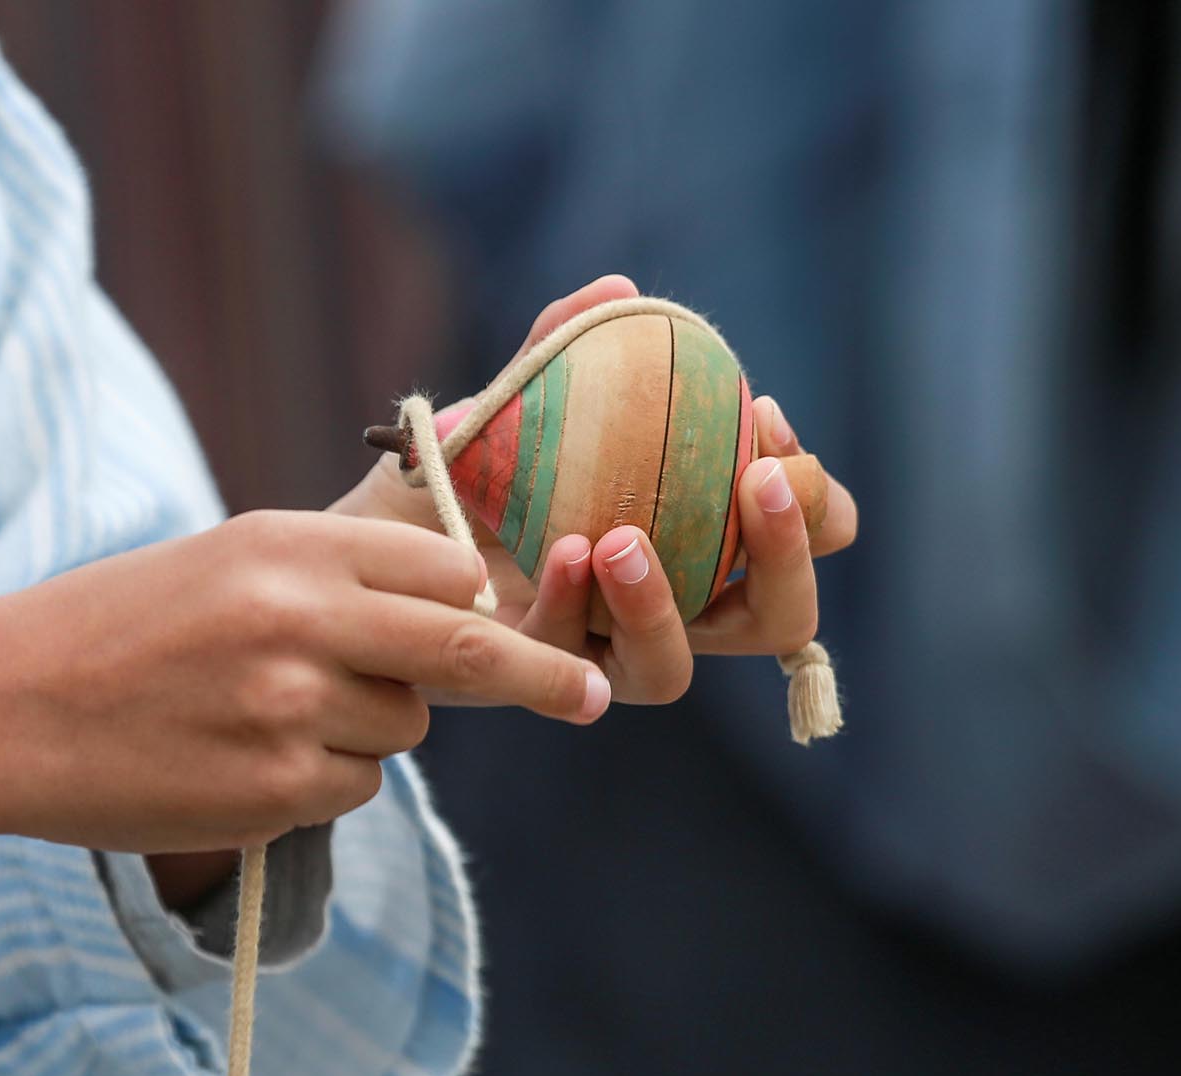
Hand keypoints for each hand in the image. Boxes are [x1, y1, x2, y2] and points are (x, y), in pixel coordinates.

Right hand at [0, 510, 610, 855]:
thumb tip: (459, 598)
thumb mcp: (226, 559)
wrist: (0, 708)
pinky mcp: (276, 790)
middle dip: (538, 675)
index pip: (439, 565)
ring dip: (369, 727)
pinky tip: (244, 759)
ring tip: (266, 712)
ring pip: (404, 727)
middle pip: (463, 645)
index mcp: (288, 543)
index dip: (470, 596)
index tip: (508, 614)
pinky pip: (356, 787)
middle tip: (595, 697)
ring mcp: (290, 707)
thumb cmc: (118, 626)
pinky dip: (323, 781)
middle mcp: (299, 617)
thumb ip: (337, 574)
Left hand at [333, 275, 857, 702]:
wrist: (367, 539)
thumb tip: (619, 291)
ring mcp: (600, 654)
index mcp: (702, 541)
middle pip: (779, 618)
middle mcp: (670, 611)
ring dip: (661, 608)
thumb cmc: (463, 469)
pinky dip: (570, 602)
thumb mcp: (512, 400)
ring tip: (624, 541)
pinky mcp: (534, 679)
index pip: (801, 533)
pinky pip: (567, 658)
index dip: (812, 495)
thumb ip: (562, 347)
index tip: (767, 422)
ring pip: (673, 669)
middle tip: (761, 484)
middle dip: (789, 557)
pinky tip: (561, 550)